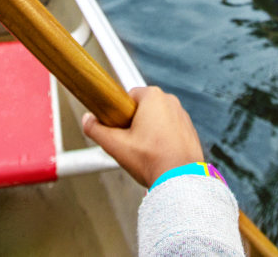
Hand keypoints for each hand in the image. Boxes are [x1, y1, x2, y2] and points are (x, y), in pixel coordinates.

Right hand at [82, 87, 205, 187]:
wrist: (180, 180)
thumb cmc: (152, 161)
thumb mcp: (116, 146)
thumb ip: (97, 130)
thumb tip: (87, 121)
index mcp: (152, 96)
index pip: (128, 97)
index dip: (120, 114)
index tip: (119, 129)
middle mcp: (170, 101)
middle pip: (143, 108)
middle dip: (135, 124)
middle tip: (131, 144)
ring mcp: (182, 115)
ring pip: (158, 119)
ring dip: (151, 132)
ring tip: (145, 153)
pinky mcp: (190, 130)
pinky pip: (172, 130)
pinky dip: (165, 140)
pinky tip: (159, 156)